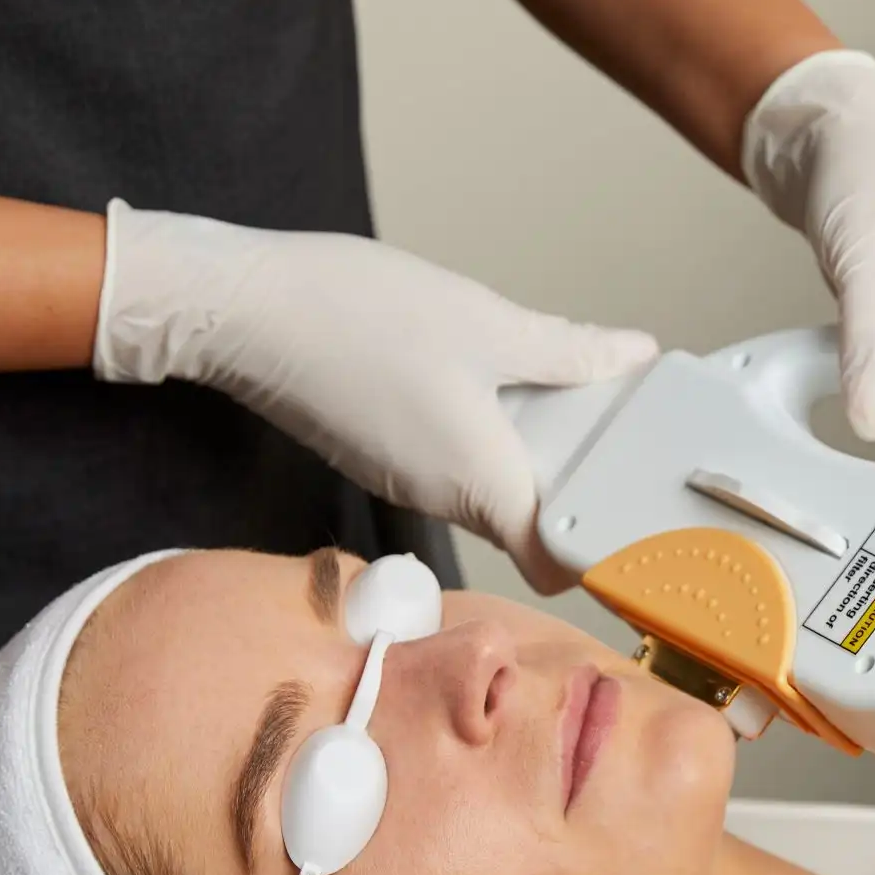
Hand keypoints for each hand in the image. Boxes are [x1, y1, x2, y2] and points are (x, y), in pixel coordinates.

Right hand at [93, 202, 656, 592]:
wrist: (242, 310)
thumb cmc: (352, 317)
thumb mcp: (486, 323)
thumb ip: (566, 351)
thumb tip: (629, 357)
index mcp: (479, 482)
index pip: (552, 564)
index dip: (597, 551)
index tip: (632, 518)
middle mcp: (441, 498)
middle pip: (526, 517)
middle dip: (572, 480)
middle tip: (611, 424)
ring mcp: (405, 478)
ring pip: (488, 482)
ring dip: (526, 446)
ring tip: (554, 384)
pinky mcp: (378, 451)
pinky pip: (449, 457)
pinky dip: (480, 430)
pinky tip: (486, 374)